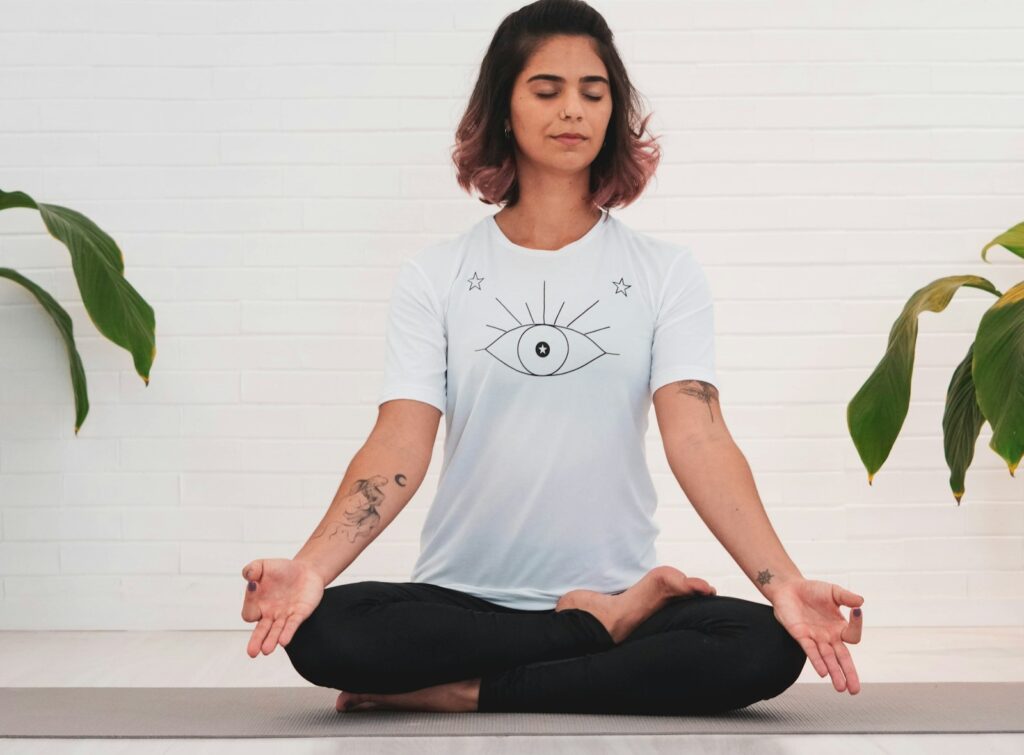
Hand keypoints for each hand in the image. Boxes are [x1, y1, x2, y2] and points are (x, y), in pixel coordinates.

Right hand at [241, 558, 324, 657]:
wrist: (305, 570)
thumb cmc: (281, 570)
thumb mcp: (263, 565)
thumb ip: (252, 569)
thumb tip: (249, 578)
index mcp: (258, 604)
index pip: (249, 612)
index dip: (249, 601)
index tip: (254, 585)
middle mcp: (269, 614)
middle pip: (260, 631)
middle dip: (256, 641)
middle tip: (252, 653)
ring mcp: (284, 616)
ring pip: (276, 632)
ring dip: (271, 640)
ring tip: (267, 650)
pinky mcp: (299, 614)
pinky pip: (292, 625)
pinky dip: (288, 633)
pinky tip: (284, 641)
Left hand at [769, 578, 863, 694]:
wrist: (789, 587)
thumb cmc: (812, 590)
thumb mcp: (833, 592)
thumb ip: (846, 597)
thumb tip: (861, 602)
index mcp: (839, 627)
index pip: (853, 635)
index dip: (857, 625)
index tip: (856, 611)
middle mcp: (829, 637)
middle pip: (842, 658)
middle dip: (849, 674)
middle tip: (855, 690)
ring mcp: (815, 638)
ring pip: (827, 659)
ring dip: (834, 673)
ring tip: (841, 688)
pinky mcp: (801, 636)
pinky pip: (810, 651)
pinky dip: (817, 661)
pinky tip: (823, 672)